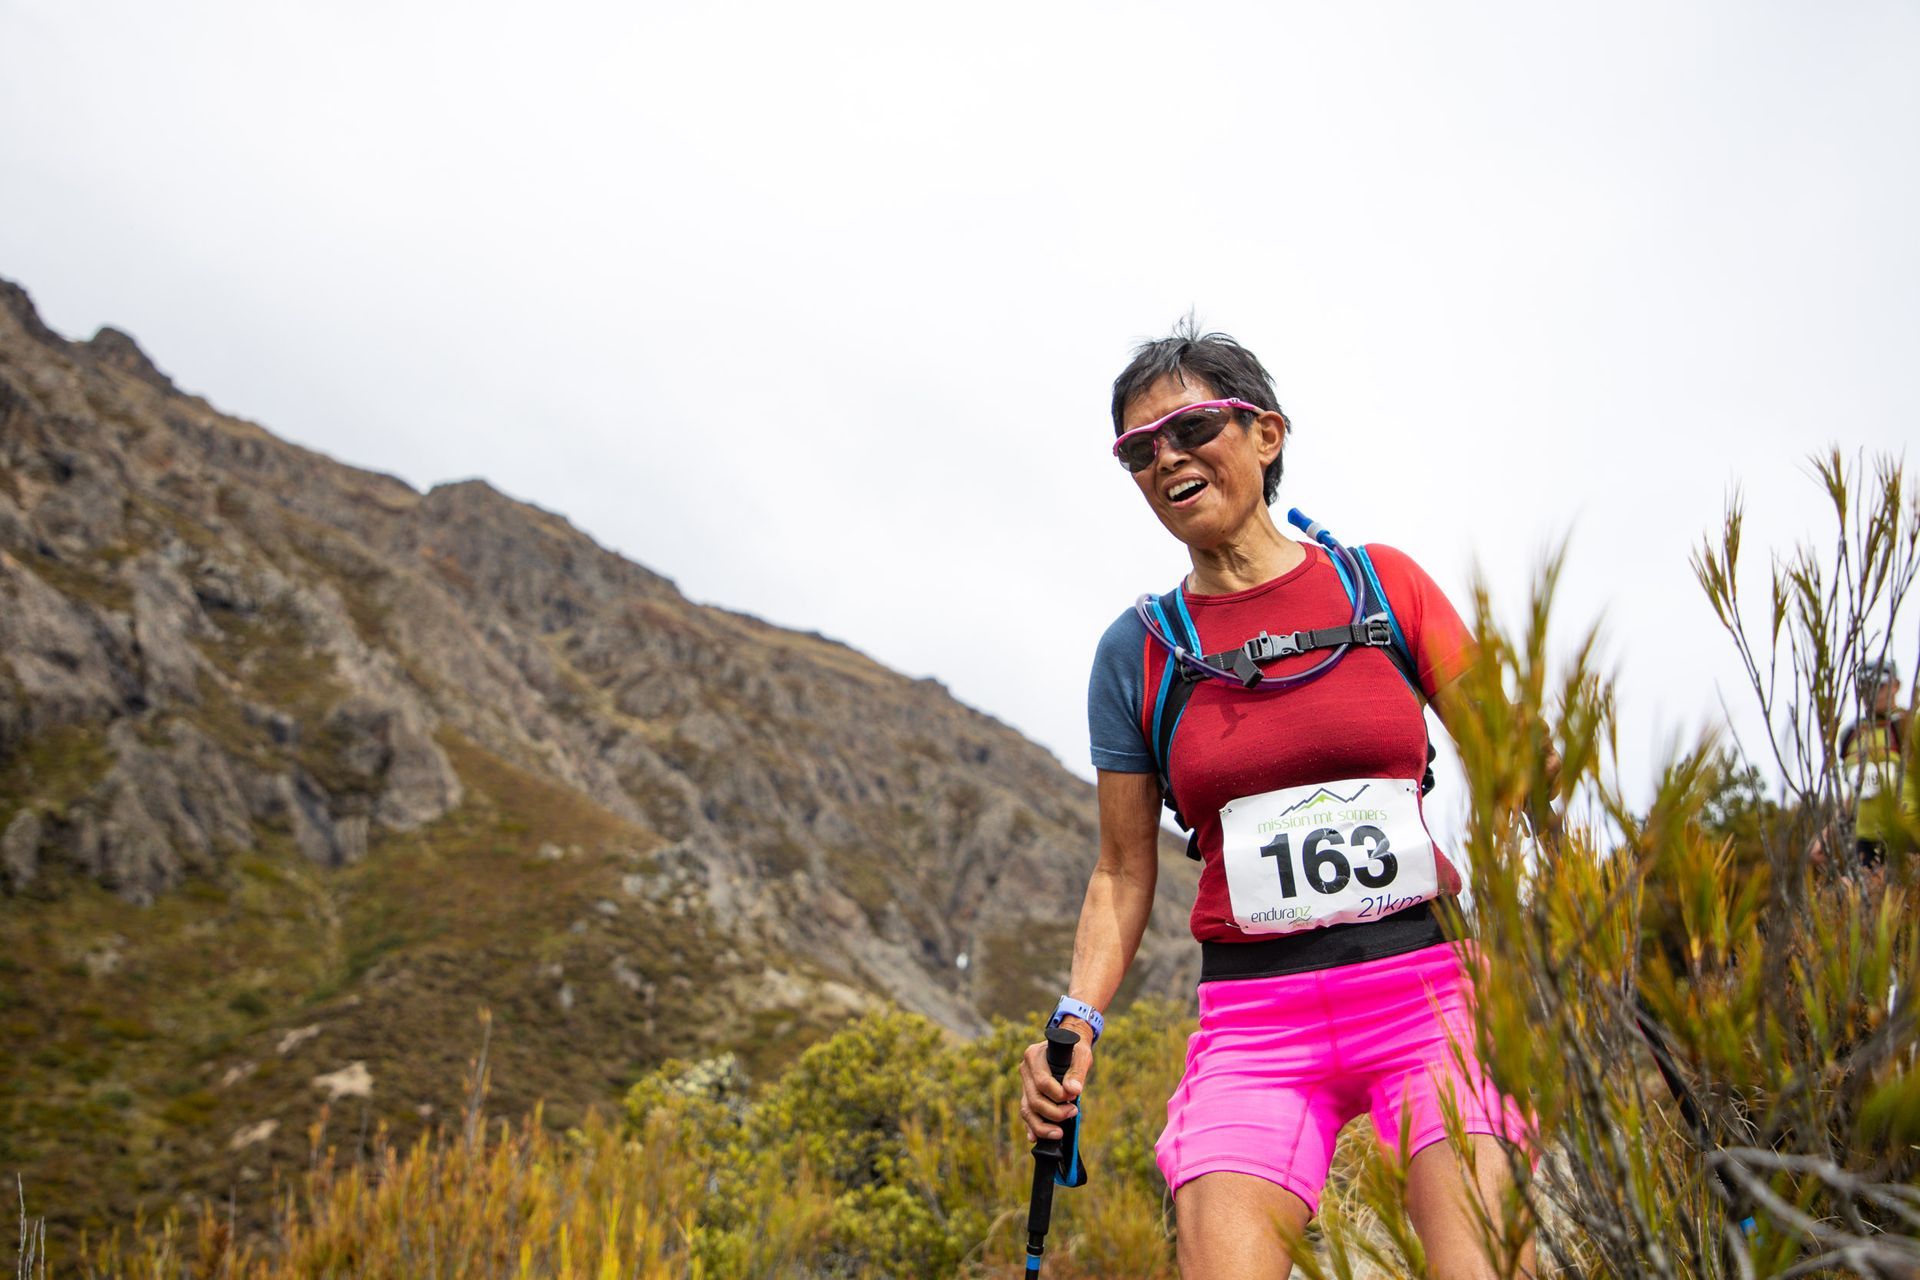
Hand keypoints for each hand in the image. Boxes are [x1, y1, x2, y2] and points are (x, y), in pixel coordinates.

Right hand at [1017, 1020, 1094, 1142]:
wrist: (1069, 1047)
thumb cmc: (1076, 1049)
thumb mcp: (1081, 1055)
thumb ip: (1078, 1072)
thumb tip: (1074, 1091)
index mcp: (1034, 1056)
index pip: (1042, 1082)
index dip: (1058, 1095)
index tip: (1074, 1097)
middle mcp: (1025, 1069)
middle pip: (1034, 1098)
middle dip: (1054, 1112)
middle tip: (1074, 1112)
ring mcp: (1024, 1083)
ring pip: (1027, 1109)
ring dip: (1042, 1125)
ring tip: (1059, 1134)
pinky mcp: (1027, 1094)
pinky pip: (1026, 1113)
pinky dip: (1031, 1127)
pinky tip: (1035, 1138)